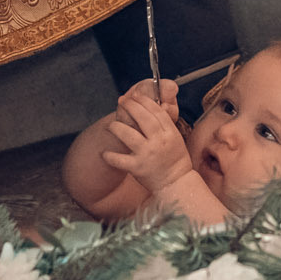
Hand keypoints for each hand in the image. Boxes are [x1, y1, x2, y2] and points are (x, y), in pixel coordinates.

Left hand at [98, 79, 190, 195]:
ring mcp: (147, 154)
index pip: (157, 112)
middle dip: (131, 107)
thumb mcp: (175, 138)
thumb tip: (149, 107)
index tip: (136, 96)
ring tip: (111, 126)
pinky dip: (110, 156)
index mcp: (170, 133)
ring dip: (117, 127)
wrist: (175, 183)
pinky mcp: (137, 167)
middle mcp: (159, 142)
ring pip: (128, 135)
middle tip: (123, 101)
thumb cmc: (174, 159)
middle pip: (143, 118)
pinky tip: (104, 154)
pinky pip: (119, 159)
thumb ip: (164, 123)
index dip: (144, 101)